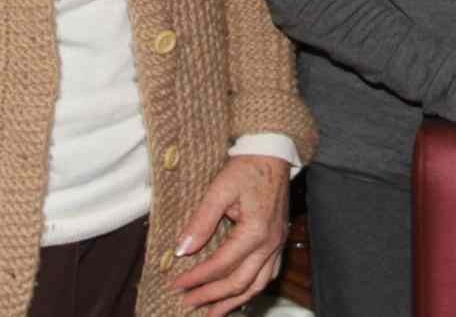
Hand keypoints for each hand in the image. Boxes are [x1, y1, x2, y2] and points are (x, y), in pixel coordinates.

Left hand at [168, 155, 291, 314]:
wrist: (273, 154)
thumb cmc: (248, 168)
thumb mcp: (219, 189)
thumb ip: (201, 221)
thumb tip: (182, 249)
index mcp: (256, 231)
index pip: (221, 264)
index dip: (197, 278)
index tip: (177, 285)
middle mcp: (270, 243)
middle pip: (239, 282)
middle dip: (212, 296)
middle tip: (188, 303)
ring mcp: (277, 244)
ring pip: (256, 285)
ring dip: (233, 301)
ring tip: (213, 313)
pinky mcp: (278, 242)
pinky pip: (267, 275)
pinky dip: (251, 289)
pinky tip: (239, 295)